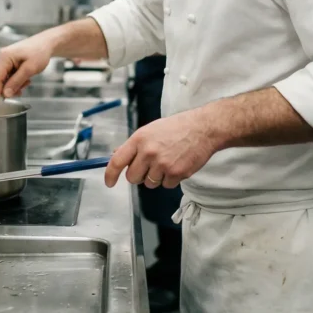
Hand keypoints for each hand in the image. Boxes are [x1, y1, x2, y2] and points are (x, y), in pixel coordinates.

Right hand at [0, 37, 54, 105]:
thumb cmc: (39, 52)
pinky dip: (15, 81)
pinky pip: (8, 76)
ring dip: (13, 85)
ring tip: (27, 82)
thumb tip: (6, 94)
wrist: (46, 43)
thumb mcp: (30, 69)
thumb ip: (17, 81)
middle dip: (7, 89)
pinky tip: (26, 79)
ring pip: (3, 79)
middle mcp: (1, 58)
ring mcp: (4, 60)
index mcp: (4, 57)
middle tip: (20, 93)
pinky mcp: (8, 63)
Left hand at [104, 110, 218, 189]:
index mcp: (139, 139)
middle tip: (149, 166)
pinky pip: (166, 185)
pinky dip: (171, 179)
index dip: (110, 174)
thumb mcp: (150, 130)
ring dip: (156, 177)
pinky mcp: (176, 173)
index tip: (109, 182)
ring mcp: (163, 164)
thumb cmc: (177, 128)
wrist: (203, 128)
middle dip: (138, 175)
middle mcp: (149, 152)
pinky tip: (177, 164)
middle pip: (132, 177)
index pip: (117, 161)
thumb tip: (116, 155)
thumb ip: (134, 145)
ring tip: (167, 161)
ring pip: (149, 183)